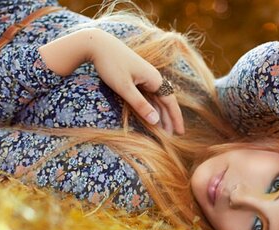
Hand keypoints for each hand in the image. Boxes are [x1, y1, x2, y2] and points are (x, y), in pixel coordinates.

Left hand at [39, 28, 183, 134]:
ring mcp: (145, 77)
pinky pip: (149, 95)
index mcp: (154, 79)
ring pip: (157, 99)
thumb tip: (156, 121)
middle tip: (171, 137)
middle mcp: (153, 78)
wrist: (97, 44)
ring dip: (160, 114)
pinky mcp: (137, 77)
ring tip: (162, 130)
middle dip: (169, 119)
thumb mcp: (124, 87)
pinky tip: (151, 115)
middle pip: (166, 102)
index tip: (180, 133)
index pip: (171, 103)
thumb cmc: (110, 64)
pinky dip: (151, 107)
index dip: (176, 118)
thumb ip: (140, 105)